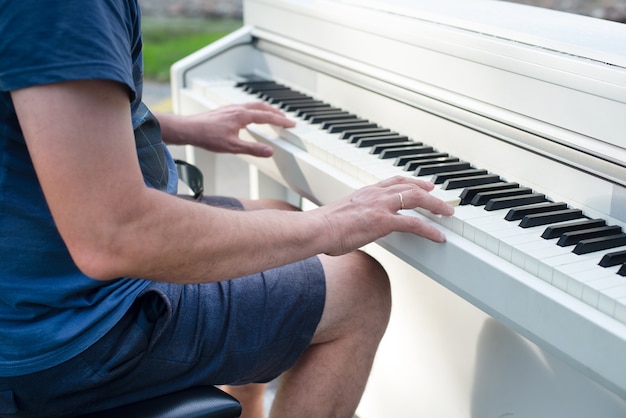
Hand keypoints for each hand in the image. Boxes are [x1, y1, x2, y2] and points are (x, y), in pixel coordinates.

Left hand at [164, 102, 294, 156]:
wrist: (189, 129)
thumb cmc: (207, 137)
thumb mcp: (233, 147)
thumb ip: (253, 149)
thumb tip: (269, 151)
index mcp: (242, 116)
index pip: (267, 116)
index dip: (281, 121)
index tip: (291, 124)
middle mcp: (238, 109)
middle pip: (262, 107)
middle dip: (276, 112)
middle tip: (285, 119)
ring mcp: (231, 108)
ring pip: (253, 105)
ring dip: (265, 109)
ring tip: (272, 115)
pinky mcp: (225, 111)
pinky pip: (245, 107)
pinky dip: (254, 110)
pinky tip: (251, 116)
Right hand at [316, 176, 454, 255]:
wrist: (316, 229)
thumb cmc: (323, 227)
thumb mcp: (343, 215)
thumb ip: (355, 216)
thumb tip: (356, 226)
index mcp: (365, 192)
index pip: (394, 181)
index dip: (412, 182)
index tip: (423, 185)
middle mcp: (375, 194)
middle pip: (410, 187)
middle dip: (429, 192)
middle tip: (442, 198)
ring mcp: (380, 206)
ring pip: (416, 199)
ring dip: (435, 206)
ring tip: (447, 213)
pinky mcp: (383, 221)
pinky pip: (414, 224)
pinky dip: (430, 229)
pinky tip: (438, 235)